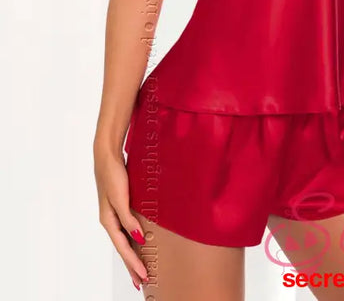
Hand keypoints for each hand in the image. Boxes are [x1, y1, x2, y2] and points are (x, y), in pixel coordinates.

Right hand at [93, 141, 148, 289]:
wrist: (107, 153)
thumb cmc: (112, 174)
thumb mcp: (121, 198)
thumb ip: (128, 219)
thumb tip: (138, 238)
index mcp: (108, 220)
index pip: (123, 248)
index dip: (133, 263)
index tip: (143, 277)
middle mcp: (110, 218)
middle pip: (123, 247)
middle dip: (131, 266)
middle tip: (141, 282)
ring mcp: (115, 211)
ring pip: (125, 238)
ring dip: (132, 253)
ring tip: (140, 267)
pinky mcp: (121, 203)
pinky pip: (127, 226)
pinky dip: (133, 238)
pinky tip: (139, 240)